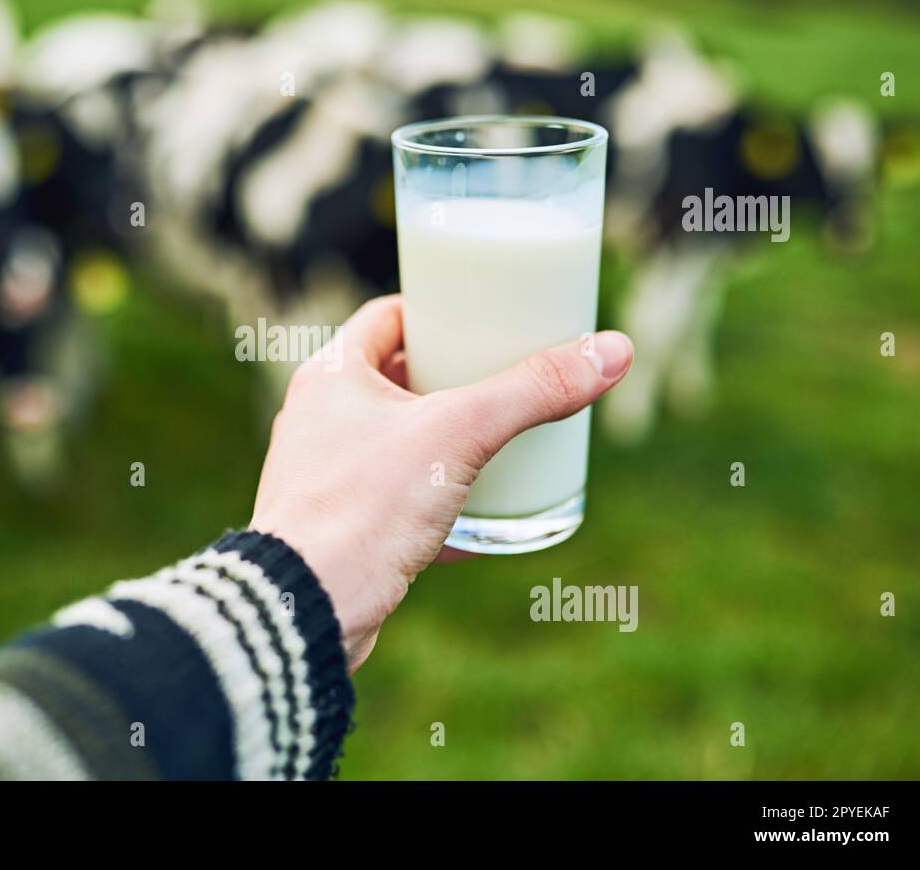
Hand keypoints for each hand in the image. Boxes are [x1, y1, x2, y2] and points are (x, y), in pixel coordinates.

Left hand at [248, 295, 633, 671]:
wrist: (305, 608)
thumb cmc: (365, 505)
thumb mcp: (459, 434)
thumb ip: (533, 391)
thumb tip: (614, 349)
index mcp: (332, 376)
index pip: (388, 318)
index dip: (438, 311)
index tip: (488, 318)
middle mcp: (320, 420)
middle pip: (398, 379)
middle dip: (455, 380)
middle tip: (511, 381)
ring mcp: (326, 477)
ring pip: (399, 444)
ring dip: (448, 444)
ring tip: (505, 443)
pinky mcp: (342, 530)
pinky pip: (398, 504)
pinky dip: (441, 506)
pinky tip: (485, 518)